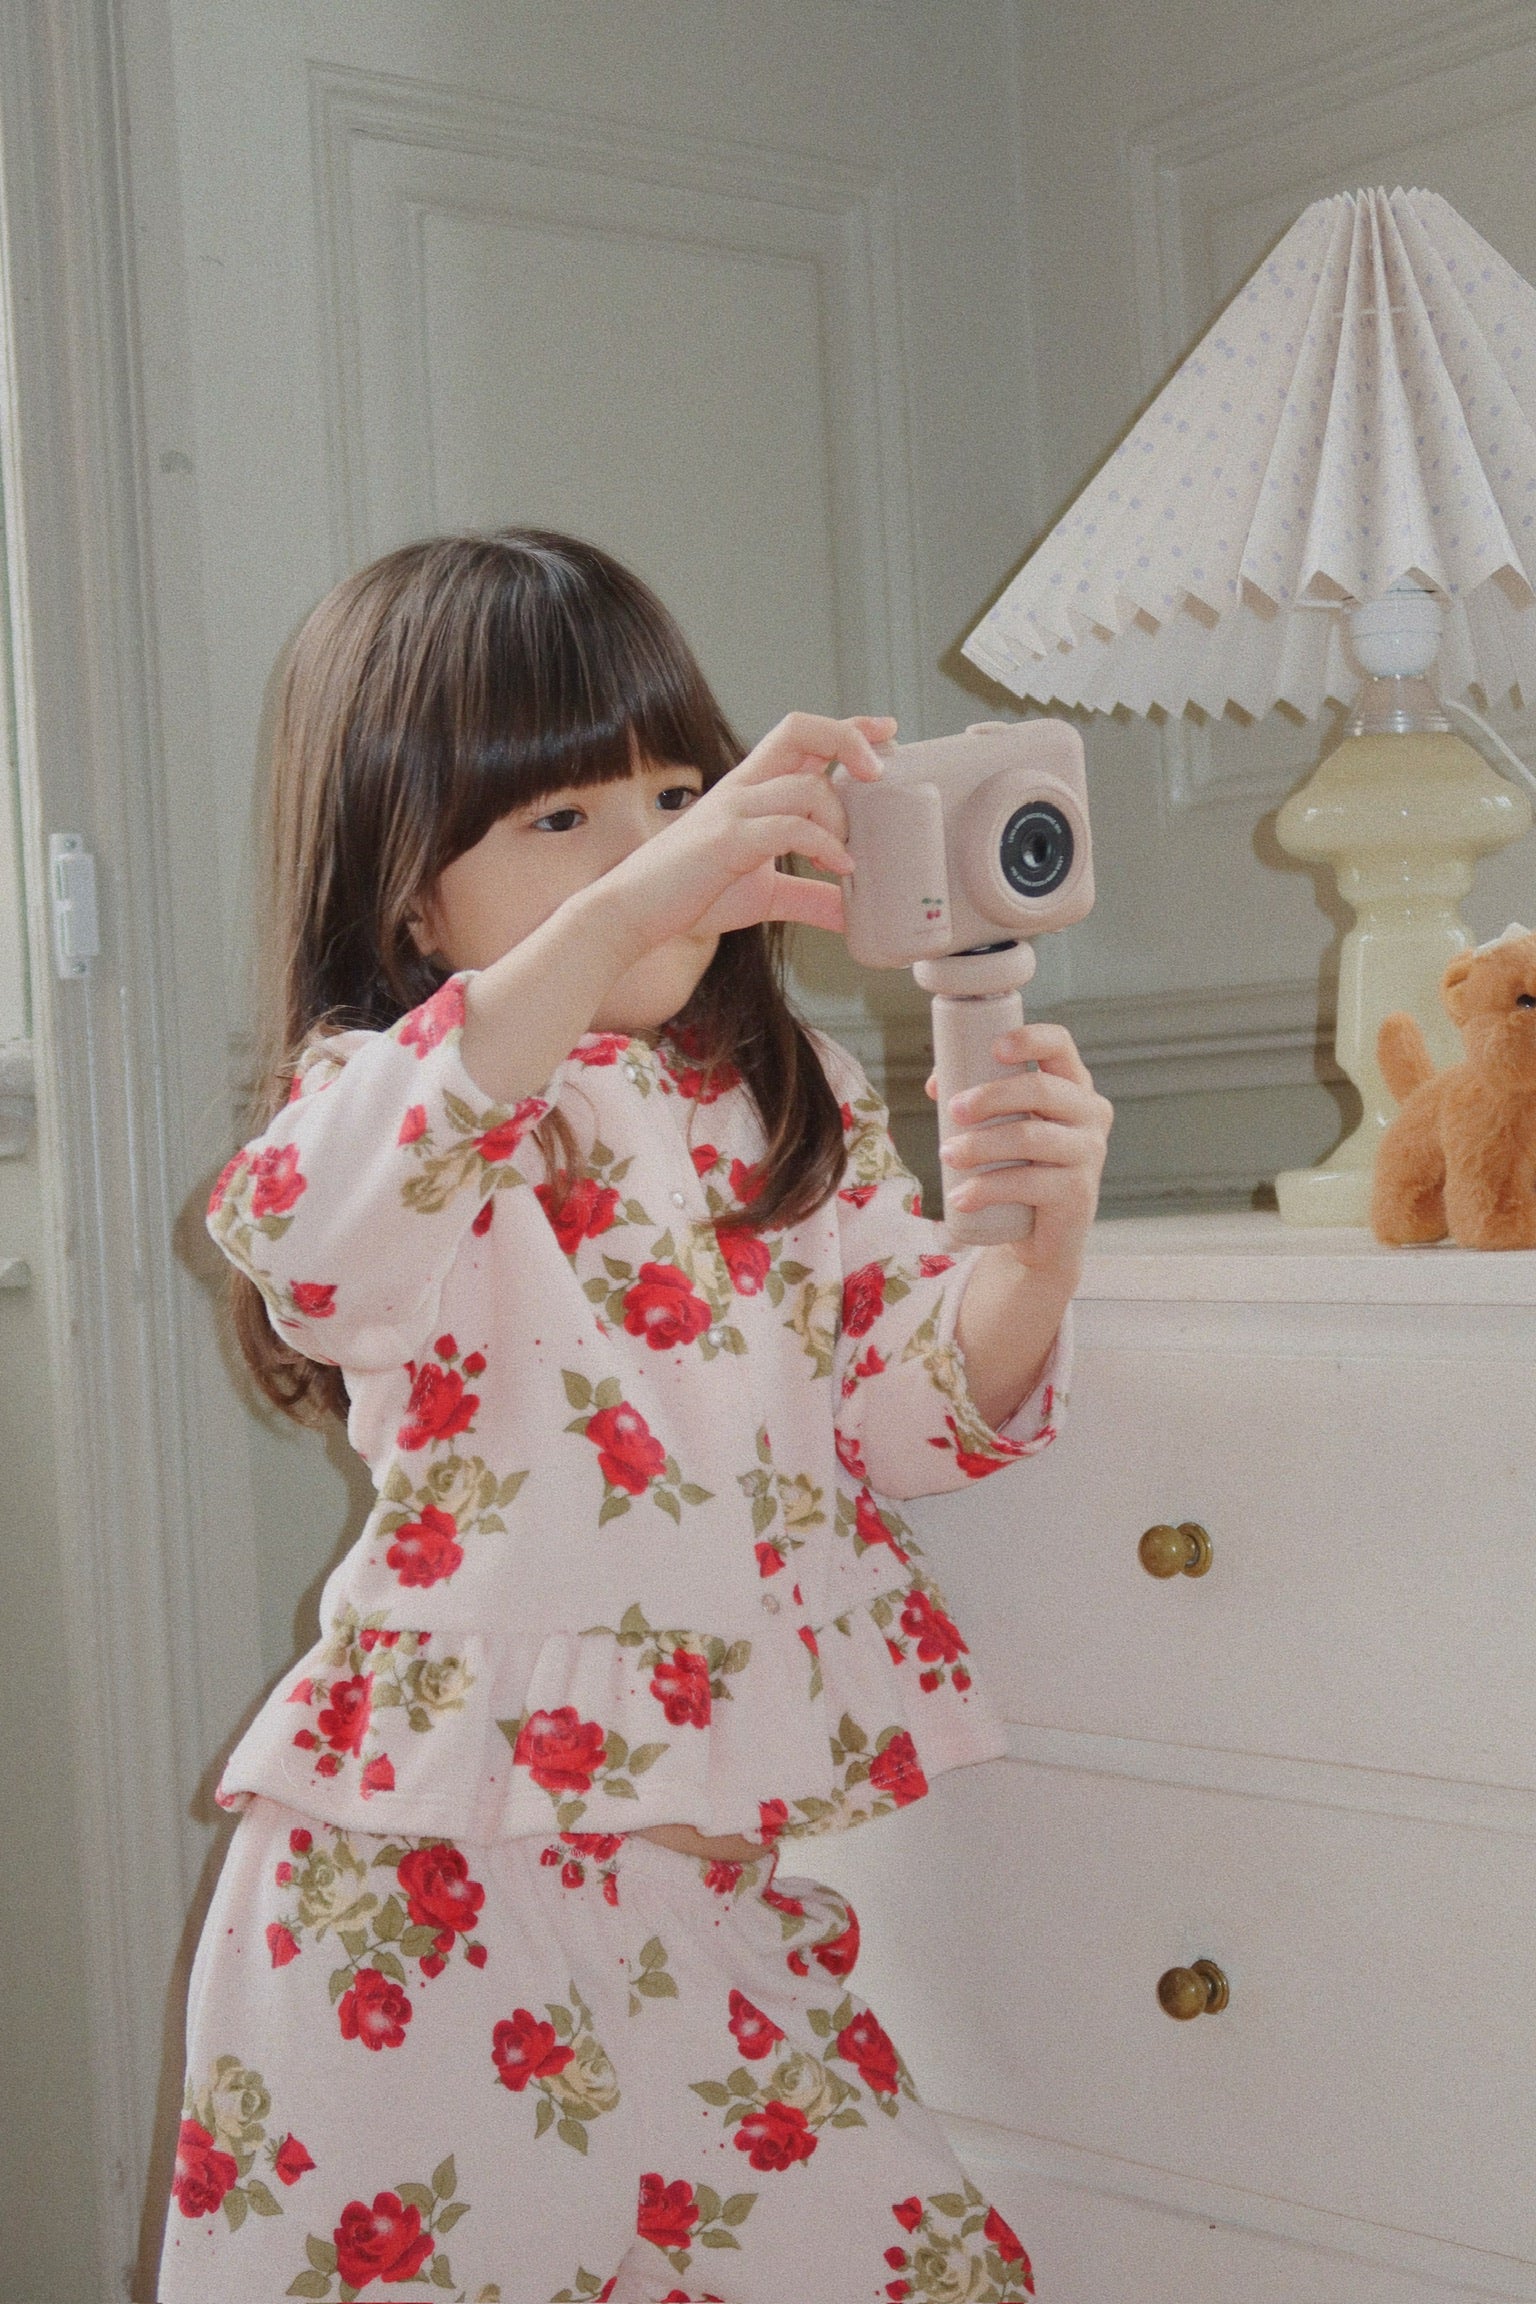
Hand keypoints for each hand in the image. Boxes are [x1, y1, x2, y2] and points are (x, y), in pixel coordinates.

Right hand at [605, 711, 892, 952]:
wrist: (633, 912)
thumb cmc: (691, 895)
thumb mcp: (763, 896)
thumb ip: (808, 897)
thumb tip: (850, 915)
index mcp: (752, 789)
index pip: (803, 735)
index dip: (848, 726)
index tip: (887, 731)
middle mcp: (744, 787)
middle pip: (801, 729)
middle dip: (849, 738)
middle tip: (879, 773)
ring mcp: (733, 810)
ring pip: (804, 785)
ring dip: (839, 817)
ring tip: (847, 857)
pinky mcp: (726, 840)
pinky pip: (787, 827)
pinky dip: (823, 844)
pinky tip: (838, 868)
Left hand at [931, 1023, 1111, 1280]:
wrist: (1043, 1234)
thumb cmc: (1020, 1166)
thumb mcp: (1004, 1126)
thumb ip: (977, 1100)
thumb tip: (937, 1084)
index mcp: (1073, 1086)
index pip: (1060, 1045)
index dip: (1029, 1039)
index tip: (994, 1049)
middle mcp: (1091, 1113)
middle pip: (1041, 1089)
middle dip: (991, 1096)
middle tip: (952, 1111)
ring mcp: (1089, 1153)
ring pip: (1030, 1137)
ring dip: (981, 1144)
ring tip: (947, 1153)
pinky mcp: (1078, 1192)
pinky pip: (1028, 1183)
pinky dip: (986, 1189)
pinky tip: (961, 1196)